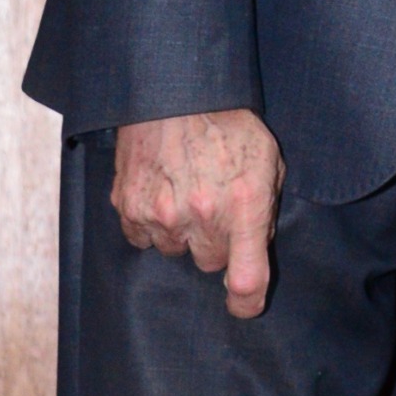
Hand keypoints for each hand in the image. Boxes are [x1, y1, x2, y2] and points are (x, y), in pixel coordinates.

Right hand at [112, 108, 284, 319]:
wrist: (174, 89)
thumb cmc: (228, 122)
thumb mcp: (267, 159)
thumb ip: (265, 207)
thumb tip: (255, 245)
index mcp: (243, 205)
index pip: (246, 279)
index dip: (247, 303)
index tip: (244, 306)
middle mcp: (201, 216)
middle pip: (210, 263)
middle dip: (216, 241)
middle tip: (215, 204)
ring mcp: (161, 214)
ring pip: (176, 250)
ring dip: (182, 230)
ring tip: (186, 189)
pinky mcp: (128, 206)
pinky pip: (143, 237)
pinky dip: (151, 222)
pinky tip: (161, 190)